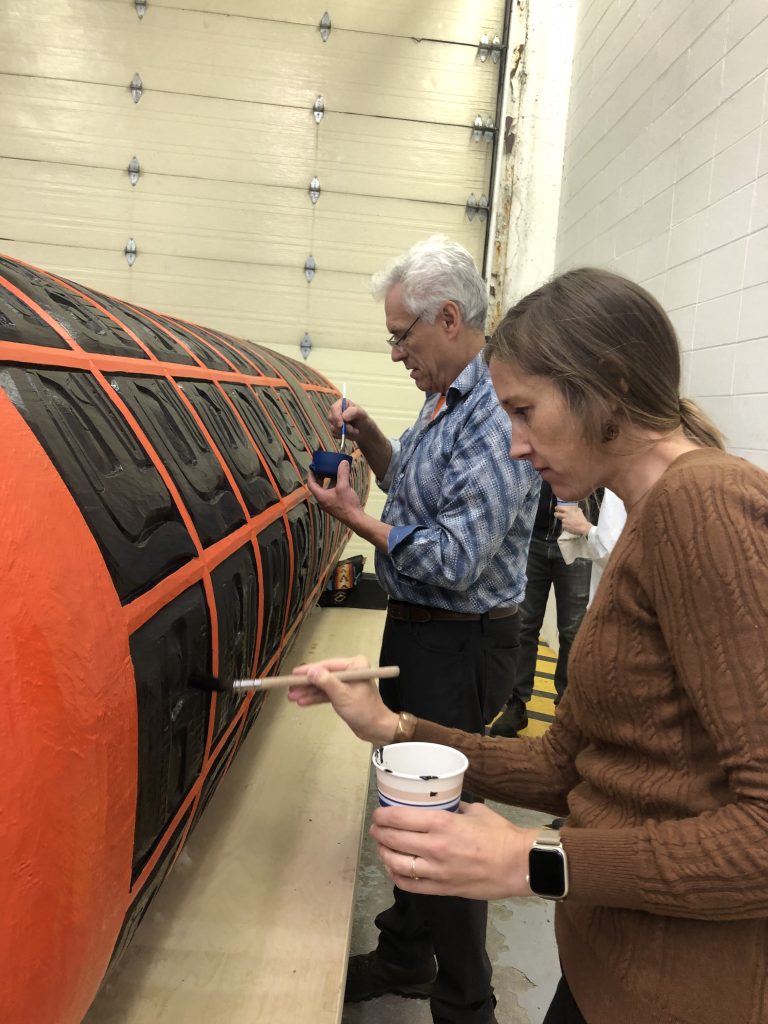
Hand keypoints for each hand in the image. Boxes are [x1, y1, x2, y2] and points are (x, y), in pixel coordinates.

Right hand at [286, 655, 398, 744]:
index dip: (309, 670)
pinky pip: (326, 694)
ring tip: (292, 697)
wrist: (376, 728)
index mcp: (355, 665)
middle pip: (323, 675)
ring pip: (323, 685)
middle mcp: (350, 671)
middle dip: (307, 683)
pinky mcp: (343, 695)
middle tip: (290, 688)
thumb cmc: (363, 710)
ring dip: (308, 692)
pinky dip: (315, 698)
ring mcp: (346, 683)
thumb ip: (326, 682)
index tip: (294, 674)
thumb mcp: (342, 695)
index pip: (327, 665)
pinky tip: (302, 702)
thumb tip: (310, 671)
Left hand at [306, 459, 362, 526]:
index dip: (311, 474)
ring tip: (333, 471)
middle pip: (318, 486)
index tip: (313, 467)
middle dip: (320, 476)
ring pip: (326, 489)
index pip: (311, 483)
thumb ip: (342, 473)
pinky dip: (334, 485)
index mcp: (321, 496)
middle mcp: (323, 500)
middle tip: (323, 468)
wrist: (355, 519)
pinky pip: (332, 492)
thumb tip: (343, 462)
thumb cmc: (347, 505)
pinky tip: (342, 480)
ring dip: (328, 480)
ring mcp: (329, 503)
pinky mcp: (336, 504)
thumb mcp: (344, 486)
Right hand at [328, 397, 370, 442]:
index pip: (334, 408)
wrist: (363, 430)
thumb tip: (343, 416)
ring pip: (332, 427)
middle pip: (331, 418)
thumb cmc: (363, 420)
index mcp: (342, 403)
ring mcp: (334, 420)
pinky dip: (341, 435)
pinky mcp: (334, 428)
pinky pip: (334, 433)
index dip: (336, 417)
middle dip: (342, 426)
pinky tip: (348, 433)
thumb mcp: (362, 414)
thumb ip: (354, 412)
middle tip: (352, 429)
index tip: (341, 425)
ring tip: (353, 431)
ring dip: (343, 432)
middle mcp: (336, 410)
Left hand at [370, 802, 537, 899]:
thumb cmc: (500, 834)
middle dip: (379, 833)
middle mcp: (434, 847)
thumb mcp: (476, 811)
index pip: (399, 818)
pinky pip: (411, 885)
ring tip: (382, 848)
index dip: (382, 816)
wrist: (519, 864)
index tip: (378, 814)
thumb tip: (445, 805)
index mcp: (441, 824)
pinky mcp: (442, 889)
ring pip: (397, 864)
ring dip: (384, 855)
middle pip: (393, 840)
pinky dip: (397, 877)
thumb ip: (455, 809)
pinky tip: (394, 869)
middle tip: (376, 829)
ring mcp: (437, 871)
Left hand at [554, 503, 591, 534]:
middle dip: (556, 514)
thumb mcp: (579, 511)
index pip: (558, 508)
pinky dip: (566, 525)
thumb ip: (574, 509)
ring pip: (561, 520)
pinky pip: (563, 525)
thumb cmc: (581, 519)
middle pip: (556, 514)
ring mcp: (563, 521)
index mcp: (568, 511)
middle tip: (557, 514)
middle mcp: (564, 516)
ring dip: (564, 521)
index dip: (557, 508)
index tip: (556, 508)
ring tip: (569, 522)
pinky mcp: (564, 526)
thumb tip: (574, 507)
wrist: (583, 527)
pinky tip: (571, 526)